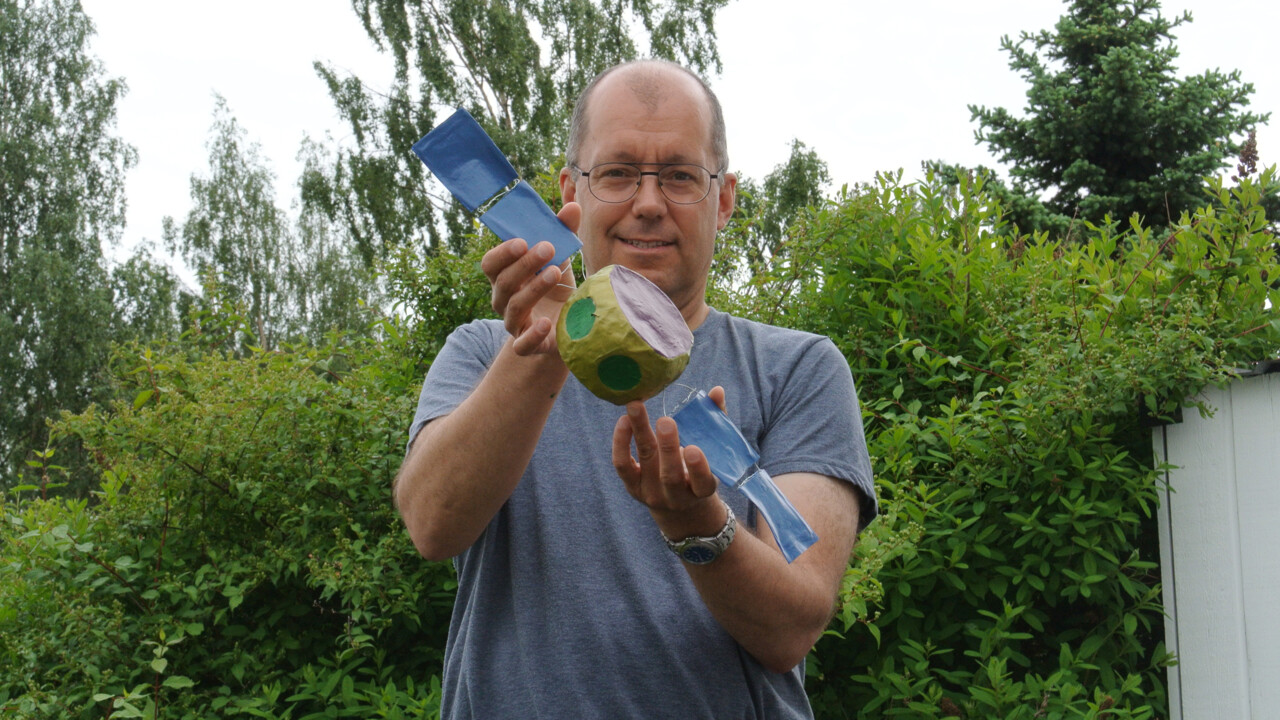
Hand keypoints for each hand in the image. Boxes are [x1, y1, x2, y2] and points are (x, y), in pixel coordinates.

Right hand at [480, 202, 581, 355]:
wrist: (567, 326)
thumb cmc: (556, 287)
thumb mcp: (561, 258)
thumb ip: (564, 233)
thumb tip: (573, 206)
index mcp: (505, 277)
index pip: (490, 264)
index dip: (502, 253)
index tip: (523, 240)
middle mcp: (504, 300)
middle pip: (502, 283)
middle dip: (524, 264)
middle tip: (548, 248)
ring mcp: (515, 324)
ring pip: (514, 307)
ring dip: (533, 288)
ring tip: (556, 272)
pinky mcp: (529, 345)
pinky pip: (522, 345)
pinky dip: (532, 335)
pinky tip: (546, 323)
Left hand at [613, 386, 728, 537]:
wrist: (678, 505)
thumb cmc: (697, 470)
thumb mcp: (711, 452)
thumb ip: (715, 421)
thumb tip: (716, 390)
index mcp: (701, 490)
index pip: (702, 483)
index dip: (698, 468)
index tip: (693, 448)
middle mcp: (676, 497)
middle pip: (670, 476)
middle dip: (667, 448)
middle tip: (665, 421)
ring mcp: (652, 494)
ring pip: (645, 463)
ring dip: (640, 432)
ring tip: (635, 407)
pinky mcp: (632, 487)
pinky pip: (623, 465)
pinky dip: (621, 442)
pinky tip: (624, 420)